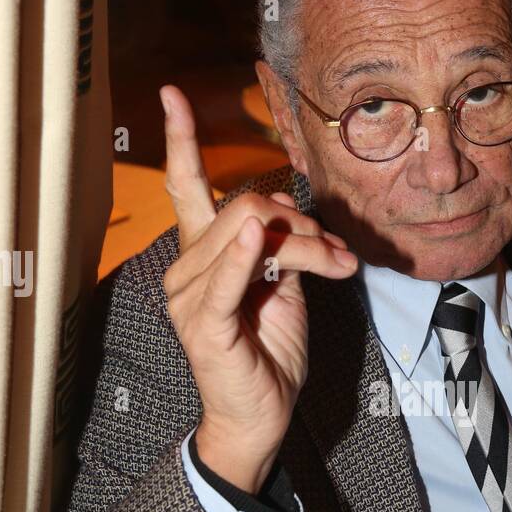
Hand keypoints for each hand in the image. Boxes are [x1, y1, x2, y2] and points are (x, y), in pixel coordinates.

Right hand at [160, 85, 357, 492]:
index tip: (173, 95)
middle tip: (338, 255)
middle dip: (302, 223)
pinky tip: (258, 244)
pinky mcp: (203, 325)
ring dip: (308, 247)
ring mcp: (190, 297)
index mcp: (203, 255)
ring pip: (252, 233)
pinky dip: (242, 259)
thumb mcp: (282, 289)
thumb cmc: (269, 353)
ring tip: (339, 269)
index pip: (185, 186)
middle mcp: (186, 268)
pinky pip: (223, 280)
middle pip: (245, 205)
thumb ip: (280, 248)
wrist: (261, 416)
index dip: (180, 139)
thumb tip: (296, 221)